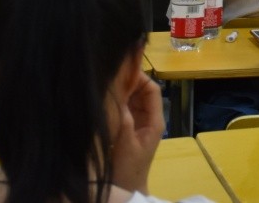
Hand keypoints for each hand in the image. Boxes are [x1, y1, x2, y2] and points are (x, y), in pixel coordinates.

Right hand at [110, 71, 163, 192]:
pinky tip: (103, 96)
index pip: (152, 91)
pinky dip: (116, 101)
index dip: (141, 78)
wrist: (127, 188)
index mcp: (155, 120)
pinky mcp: (127, 127)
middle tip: (111, 73)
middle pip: (142, 92)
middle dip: (129, 82)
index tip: (124, 70)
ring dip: (122, 91)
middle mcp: (148, 117)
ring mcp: (138, 122)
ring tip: (106, 81)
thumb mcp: (126, 146)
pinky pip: (124, 109)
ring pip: (132, 99)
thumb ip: (125, 123)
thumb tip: (120, 99)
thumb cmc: (129, 169)